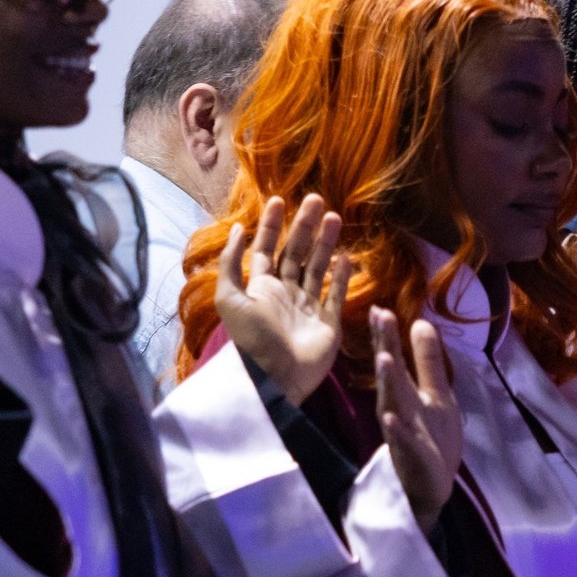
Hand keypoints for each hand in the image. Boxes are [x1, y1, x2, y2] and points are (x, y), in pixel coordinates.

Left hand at [216, 194, 348, 405]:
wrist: (277, 377)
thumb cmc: (252, 339)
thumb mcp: (230, 298)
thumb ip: (231, 263)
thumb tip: (237, 228)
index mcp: (260, 287)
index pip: (266, 248)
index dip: (271, 225)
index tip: (279, 200)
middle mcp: (285, 293)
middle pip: (296, 252)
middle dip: (304, 226)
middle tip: (316, 200)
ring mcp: (309, 307)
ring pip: (318, 268)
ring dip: (325, 243)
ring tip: (334, 218)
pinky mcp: (328, 322)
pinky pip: (336, 294)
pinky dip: (341, 276)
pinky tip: (346, 255)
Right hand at [371, 306, 462, 533]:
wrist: (432, 486)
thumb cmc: (432, 437)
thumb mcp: (436, 396)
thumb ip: (428, 362)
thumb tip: (421, 322)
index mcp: (407, 394)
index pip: (396, 360)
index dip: (389, 335)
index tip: (381, 308)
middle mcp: (400, 410)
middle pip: (391, 375)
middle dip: (386, 347)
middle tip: (380, 317)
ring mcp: (404, 434)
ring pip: (393, 405)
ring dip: (388, 382)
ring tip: (384, 358)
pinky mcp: (413, 457)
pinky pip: (403, 443)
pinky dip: (397, 431)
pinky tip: (391, 419)